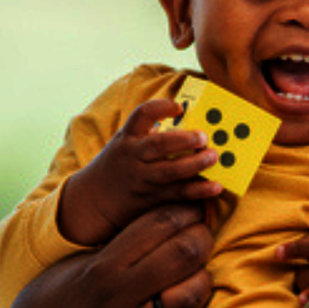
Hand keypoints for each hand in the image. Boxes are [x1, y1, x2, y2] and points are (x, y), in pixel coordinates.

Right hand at [0, 201, 213, 307]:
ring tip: (198, 264)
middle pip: (182, 252)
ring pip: (193, 290)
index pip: (157, 224)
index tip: (191, 207)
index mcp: (100, 267)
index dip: (182, 210)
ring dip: (203, 272)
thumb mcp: (70, 268)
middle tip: (201, 230)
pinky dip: (196, 302)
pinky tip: (192, 291)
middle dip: (200, 234)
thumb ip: (110, 248)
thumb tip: (153, 224)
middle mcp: (120, 294)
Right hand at [60, 99, 222, 244]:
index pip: (142, 115)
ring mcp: (142, 179)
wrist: (93, 200)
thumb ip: (149, 134)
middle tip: (204, 136)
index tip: (179, 107)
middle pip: (159, 145)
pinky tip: (216, 186)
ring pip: (170, 171)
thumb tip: (188, 124)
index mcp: (127, 137)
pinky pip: (178, 193)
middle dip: (184, 139)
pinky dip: (199, 190)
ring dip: (195, 164)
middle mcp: (133, 157)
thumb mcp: (126, 144)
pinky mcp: (152, 198)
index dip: (161, 108)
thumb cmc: (118, 165)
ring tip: (213, 156)